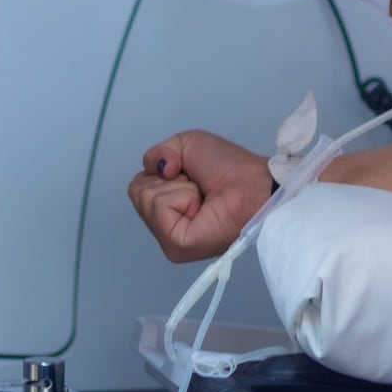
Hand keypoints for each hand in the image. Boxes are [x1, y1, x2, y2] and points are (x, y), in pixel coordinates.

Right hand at [127, 129, 272, 261]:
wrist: (254, 183)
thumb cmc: (230, 167)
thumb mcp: (185, 145)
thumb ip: (158, 153)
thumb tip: (157, 170)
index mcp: (168, 208)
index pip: (138, 187)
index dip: (160, 172)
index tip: (188, 174)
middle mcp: (165, 226)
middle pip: (137, 191)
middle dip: (167, 179)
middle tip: (197, 186)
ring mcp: (169, 240)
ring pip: (145, 197)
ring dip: (177, 187)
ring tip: (202, 196)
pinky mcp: (176, 246)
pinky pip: (159, 206)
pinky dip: (180, 196)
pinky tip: (200, 205)